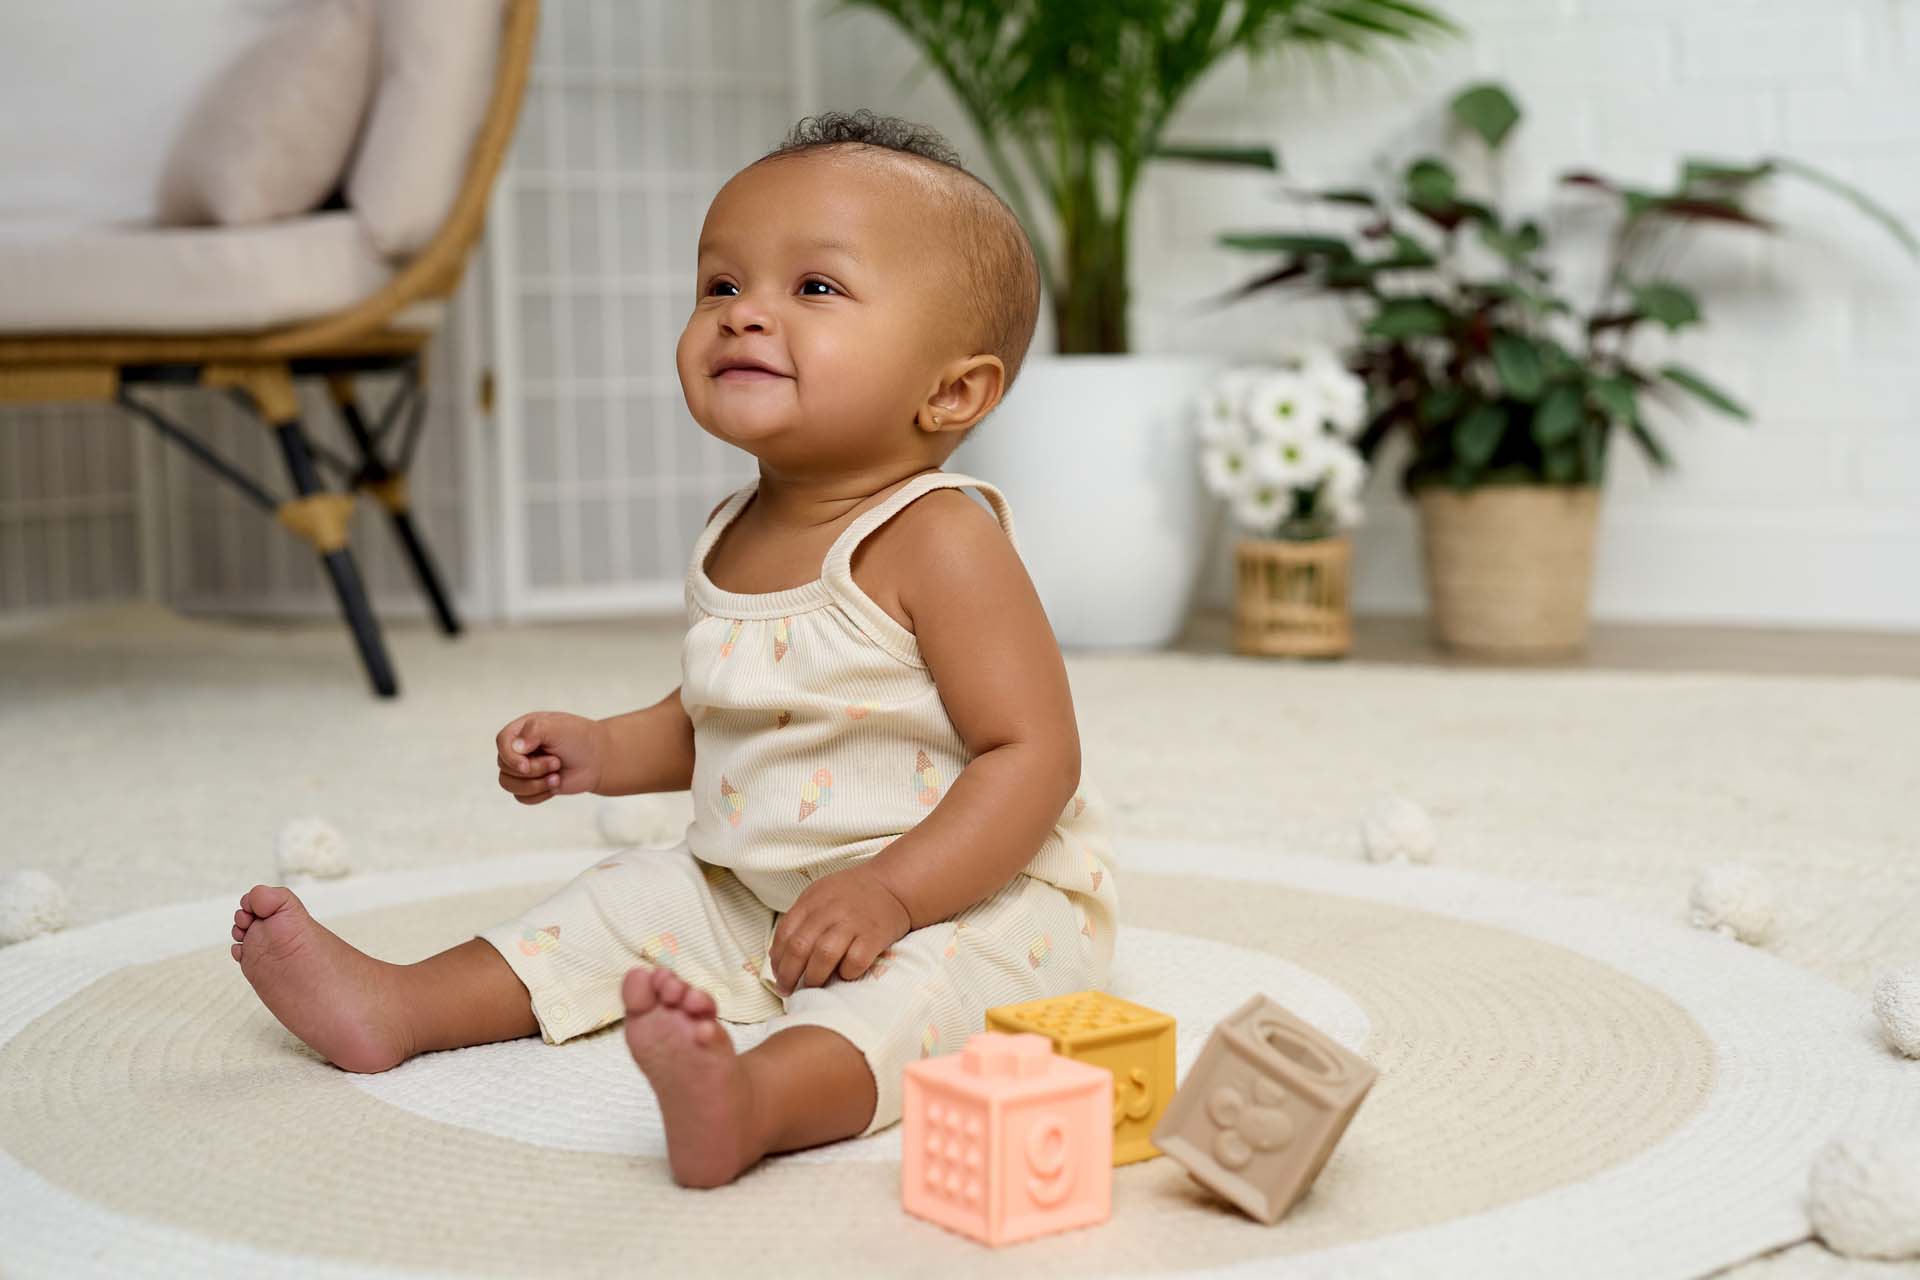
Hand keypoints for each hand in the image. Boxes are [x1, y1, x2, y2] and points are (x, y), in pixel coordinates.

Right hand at [495, 710, 610, 804]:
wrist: (597, 759)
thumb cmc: (578, 739)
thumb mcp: (558, 728)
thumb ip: (534, 731)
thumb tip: (515, 748)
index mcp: (521, 730)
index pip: (501, 743)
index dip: (510, 757)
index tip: (525, 765)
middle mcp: (518, 750)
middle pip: (504, 766)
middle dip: (533, 769)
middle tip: (557, 762)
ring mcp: (523, 769)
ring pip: (508, 784)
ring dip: (534, 784)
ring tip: (556, 776)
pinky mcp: (530, 786)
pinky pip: (521, 798)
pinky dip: (539, 794)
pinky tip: (555, 784)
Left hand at [768, 866, 911, 995]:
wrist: (893, 885)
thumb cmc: (853, 895)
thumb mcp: (821, 895)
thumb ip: (801, 920)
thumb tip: (778, 956)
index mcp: (812, 899)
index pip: (785, 933)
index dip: (777, 959)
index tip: (778, 975)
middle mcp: (830, 910)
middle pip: (800, 947)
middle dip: (789, 974)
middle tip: (787, 989)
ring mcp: (853, 922)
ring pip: (824, 955)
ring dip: (814, 977)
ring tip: (812, 986)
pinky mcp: (875, 936)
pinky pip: (855, 961)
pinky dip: (846, 973)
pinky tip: (844, 975)